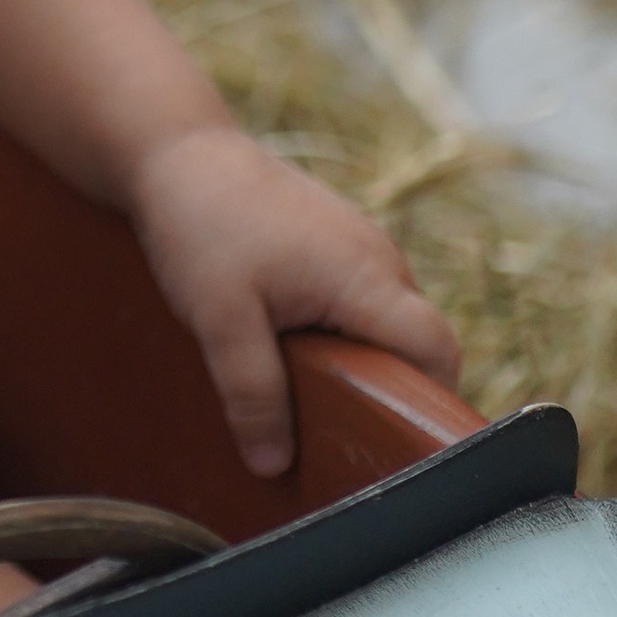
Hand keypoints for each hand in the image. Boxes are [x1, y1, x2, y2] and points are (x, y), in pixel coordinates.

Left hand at [128, 123, 461, 480]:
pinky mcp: (336, 236)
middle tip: (338, 432)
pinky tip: (289, 343)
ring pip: (387, 318)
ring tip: (306, 391)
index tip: (394, 440)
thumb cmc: (201, 227)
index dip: (432, 400)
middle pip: (416, 339)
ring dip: (359, 356)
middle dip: (388, 387)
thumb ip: (252, 395)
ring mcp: (361, 242)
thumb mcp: (219, 322)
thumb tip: (273, 465)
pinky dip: (340, 326)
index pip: (438, 349)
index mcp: (367, 277)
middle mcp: (380, 257)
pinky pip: (361, 295)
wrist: (178, 150)